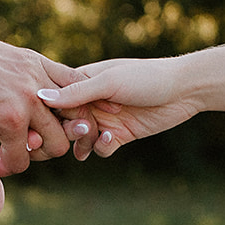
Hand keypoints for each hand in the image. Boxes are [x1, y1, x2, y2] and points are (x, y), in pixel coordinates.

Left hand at [0, 23, 89, 214]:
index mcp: (10, 120)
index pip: (23, 161)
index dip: (5, 166)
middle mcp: (30, 98)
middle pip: (57, 144)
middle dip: (36, 152)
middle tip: (14, 144)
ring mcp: (36, 76)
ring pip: (72, 116)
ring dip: (54, 127)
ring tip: (31, 126)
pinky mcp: (37, 60)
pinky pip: (69, 82)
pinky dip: (66, 97)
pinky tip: (45, 105)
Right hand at [38, 57, 203, 158]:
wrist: (184, 90)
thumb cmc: (146, 77)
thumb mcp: (109, 82)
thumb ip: (77, 92)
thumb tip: (40, 97)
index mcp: (83, 81)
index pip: (55, 100)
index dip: (51, 112)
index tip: (54, 118)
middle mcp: (91, 101)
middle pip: (66, 122)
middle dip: (68, 129)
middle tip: (79, 130)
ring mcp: (106, 119)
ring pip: (82, 138)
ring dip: (83, 141)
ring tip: (93, 136)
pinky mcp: (121, 135)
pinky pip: (101, 148)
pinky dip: (102, 147)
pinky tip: (112, 140)